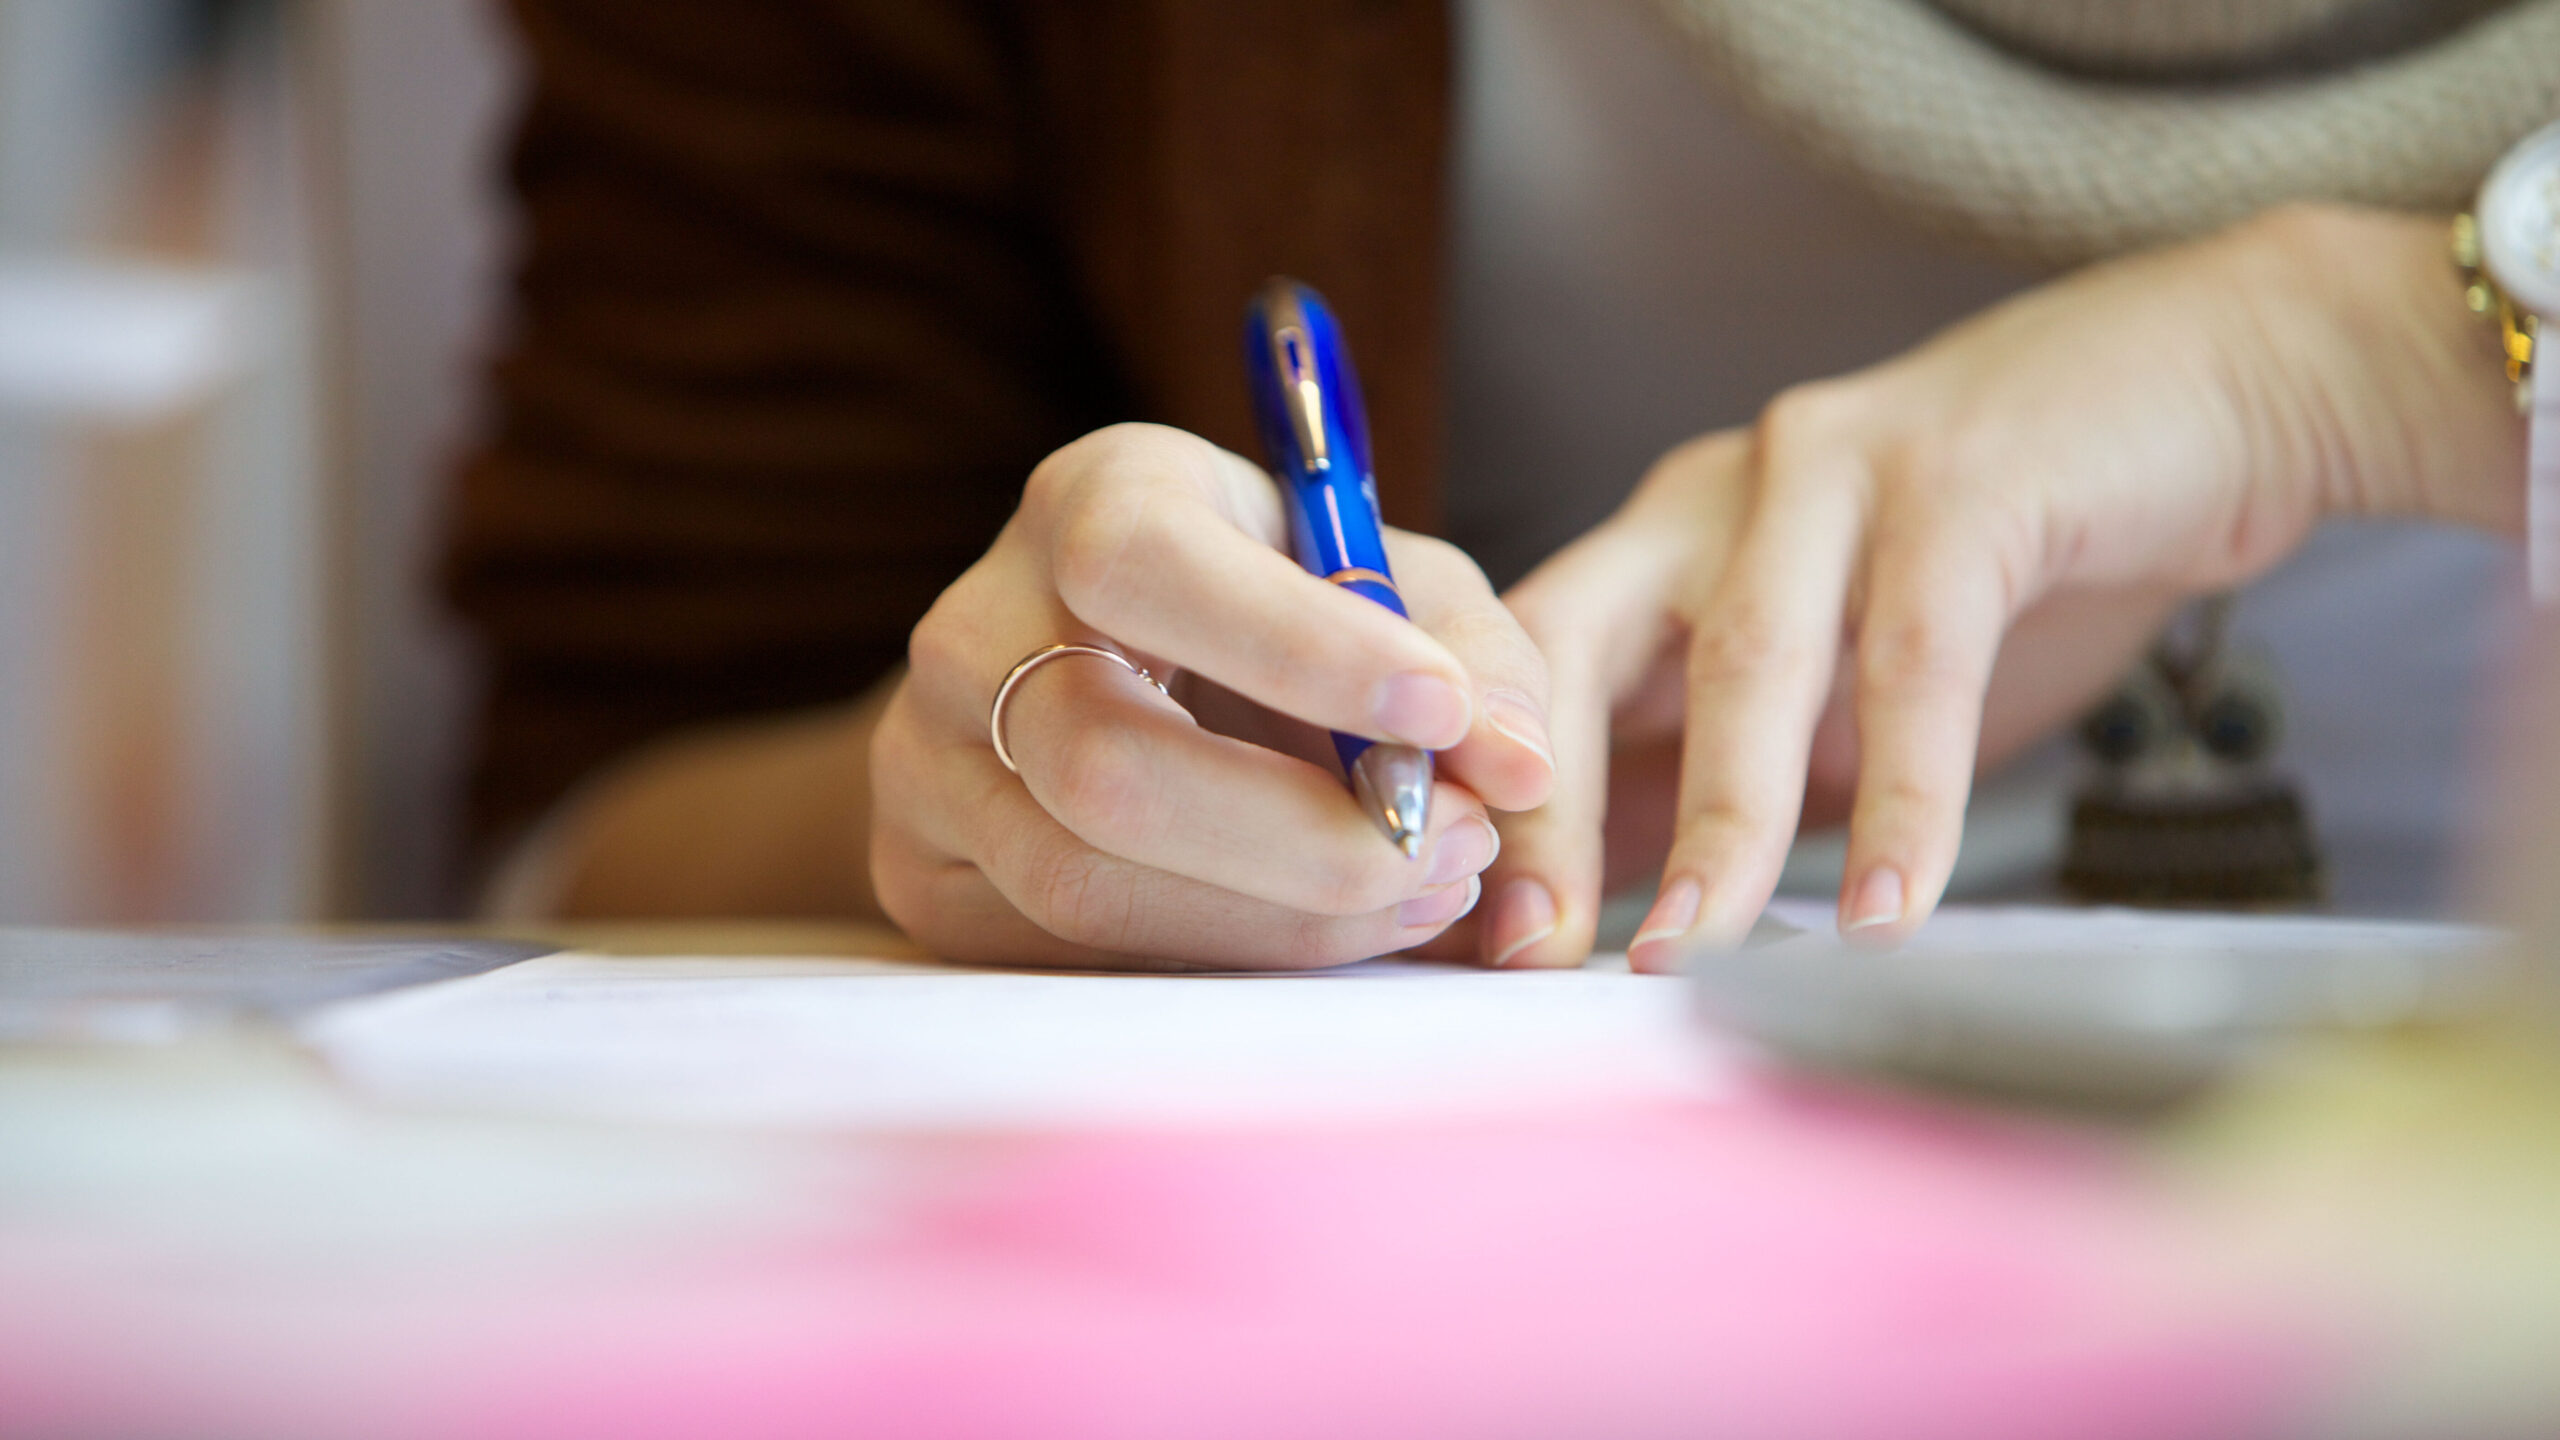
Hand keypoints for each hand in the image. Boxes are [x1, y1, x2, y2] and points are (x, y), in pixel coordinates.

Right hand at [870, 423, 1556, 967]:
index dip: (1294, 643)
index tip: (1442, 713)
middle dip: (1303, 833)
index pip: (1145, 562)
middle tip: (1458, 847)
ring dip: (1281, 916)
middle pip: (1101, 760)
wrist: (1111, 675)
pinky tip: (1333, 927)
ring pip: (1086, 882)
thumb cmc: (1281, 612)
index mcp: (1088, 499)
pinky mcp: (928, 877)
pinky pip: (1074, 955)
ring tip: (1424, 891)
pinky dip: (1229, 956)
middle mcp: (970, 625)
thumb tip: (1517, 768)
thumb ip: (1474, 656)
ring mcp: (924, 763)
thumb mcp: (1388, 584)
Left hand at [1463, 205, 2523, 970]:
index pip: (1529, 675)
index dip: (1499, 806)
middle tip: (1532, 951)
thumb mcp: (1837, 676)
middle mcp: (1718, 494)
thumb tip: (1618, 920)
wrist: (2215, 385)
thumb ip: (1728, 766)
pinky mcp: (1965, 480)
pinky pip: (1914, 660)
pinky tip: (1885, 908)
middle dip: (1548, 807)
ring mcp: (1834, 471)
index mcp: (1665, 542)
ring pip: (1743, 660)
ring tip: (1689, 949)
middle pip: (1579, 650)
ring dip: (1714, 821)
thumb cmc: (2011, 555)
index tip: (1488, 944)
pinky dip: (1900, 796)